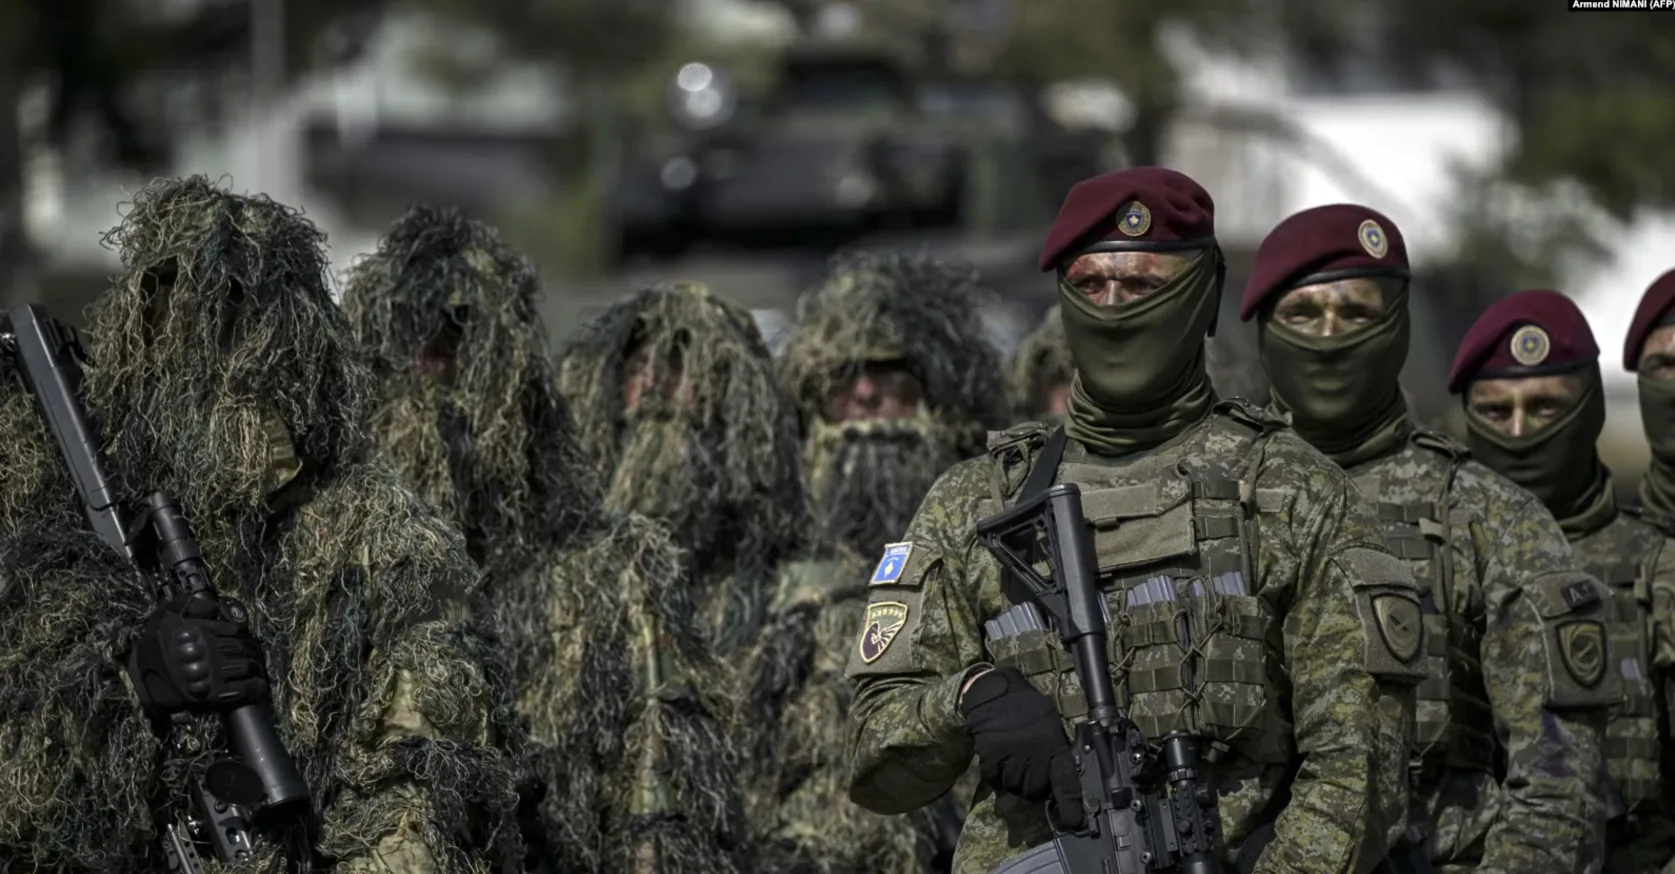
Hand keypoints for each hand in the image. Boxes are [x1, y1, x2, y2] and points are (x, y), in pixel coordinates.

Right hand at [127, 593, 268, 716]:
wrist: (143, 677)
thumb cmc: (156, 645)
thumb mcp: (168, 615)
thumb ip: (191, 605)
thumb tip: (213, 604)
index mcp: (201, 632)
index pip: (233, 630)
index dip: (242, 634)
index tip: (244, 637)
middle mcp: (208, 651)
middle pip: (242, 648)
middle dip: (252, 650)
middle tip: (255, 652)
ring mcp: (211, 673)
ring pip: (245, 666)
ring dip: (255, 666)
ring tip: (257, 667)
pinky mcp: (212, 692)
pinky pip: (241, 688)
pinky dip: (253, 686)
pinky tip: (257, 685)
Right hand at [959, 667, 1070, 801]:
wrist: (994, 692)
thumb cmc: (1026, 705)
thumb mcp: (1050, 722)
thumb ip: (1056, 748)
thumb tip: (1060, 775)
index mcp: (1054, 744)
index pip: (1066, 780)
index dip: (1070, 804)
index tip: (1073, 821)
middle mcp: (1034, 754)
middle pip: (1036, 790)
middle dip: (1035, 787)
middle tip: (1031, 773)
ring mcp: (1011, 757)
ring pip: (1016, 788)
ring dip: (1015, 782)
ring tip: (1014, 764)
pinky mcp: (990, 757)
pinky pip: (995, 781)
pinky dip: (997, 777)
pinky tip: (1000, 763)